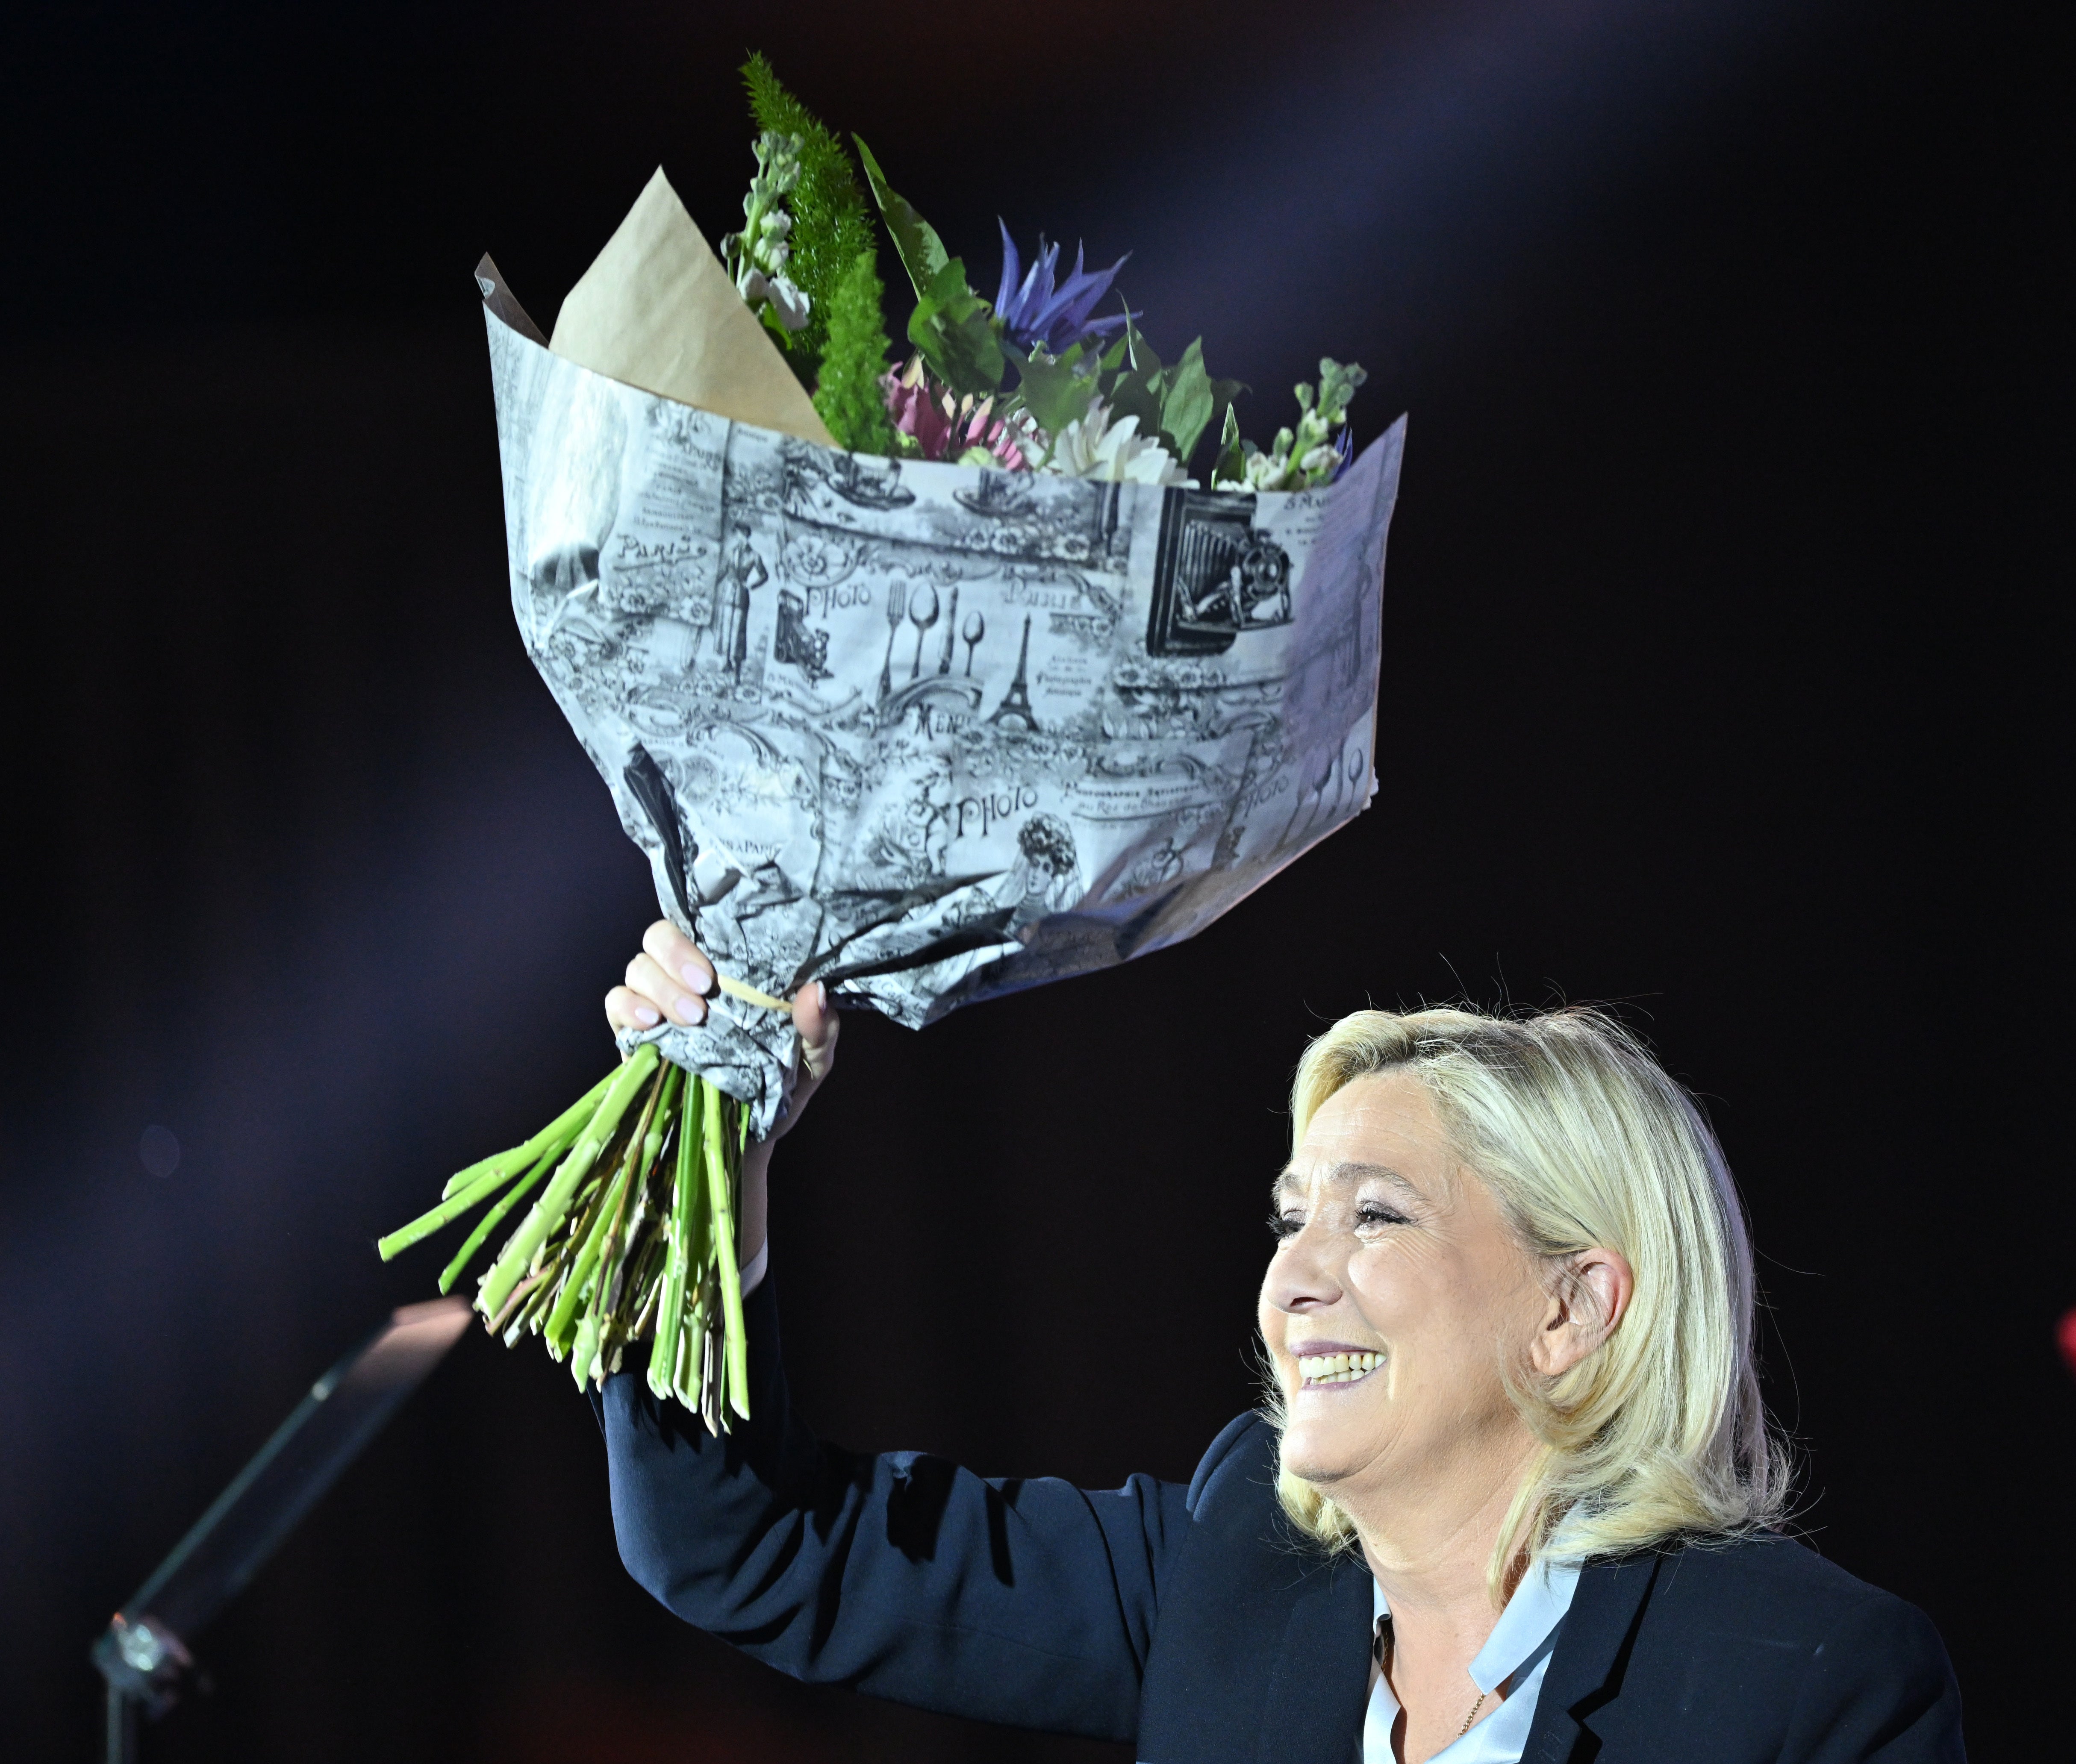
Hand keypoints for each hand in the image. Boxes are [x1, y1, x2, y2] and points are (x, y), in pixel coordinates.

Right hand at [604, 920, 838, 1140]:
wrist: (751, 1136)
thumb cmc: (784, 1084)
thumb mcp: (813, 1058)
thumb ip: (818, 1028)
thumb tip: (814, 992)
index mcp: (731, 972)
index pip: (703, 926)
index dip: (703, 933)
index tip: (714, 970)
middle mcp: (689, 979)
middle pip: (660, 936)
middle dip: (675, 955)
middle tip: (702, 990)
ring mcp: (659, 1003)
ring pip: (638, 966)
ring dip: (658, 986)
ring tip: (688, 1019)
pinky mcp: (634, 1033)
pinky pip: (615, 1003)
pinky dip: (627, 1007)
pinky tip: (648, 1022)